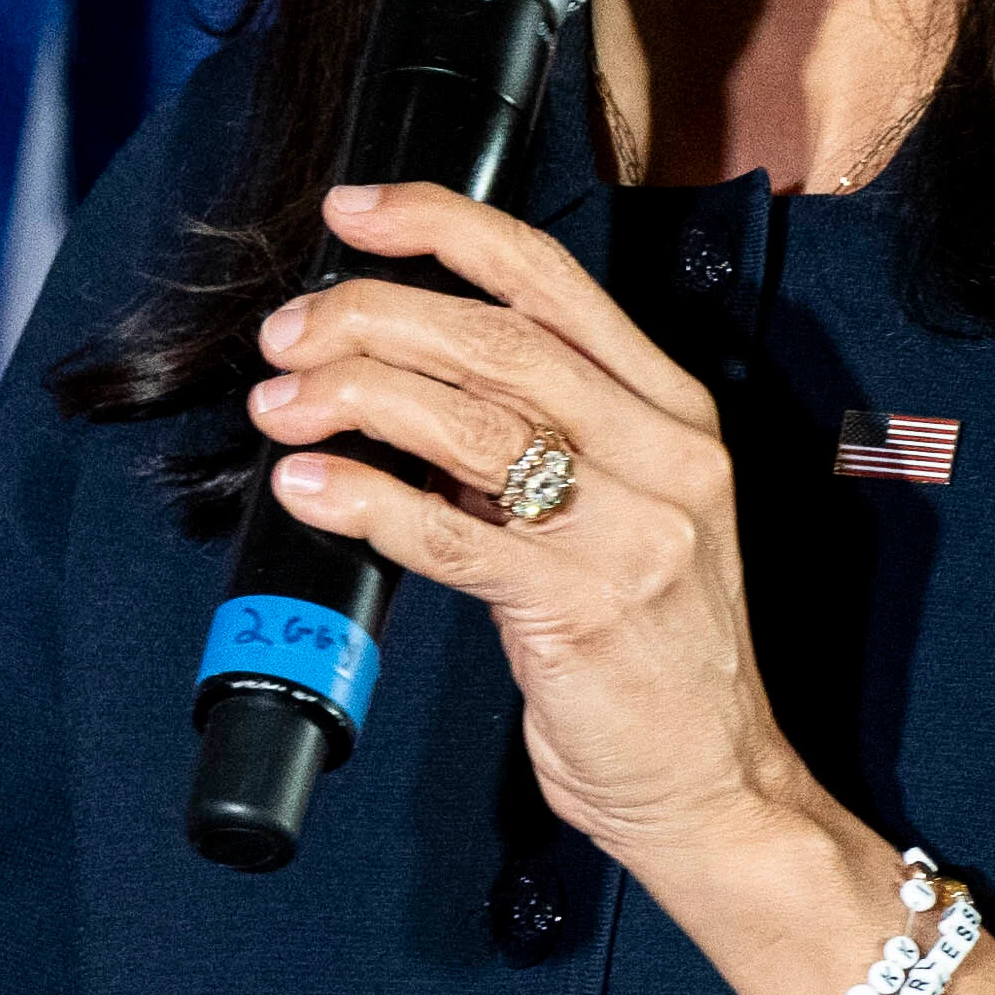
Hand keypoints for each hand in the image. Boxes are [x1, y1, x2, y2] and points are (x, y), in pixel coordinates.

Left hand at [245, 180, 805, 863]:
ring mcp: (634, 531)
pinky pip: (454, 536)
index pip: (551, 280)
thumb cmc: (649, 649)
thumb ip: (532, 442)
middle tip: (289, 332)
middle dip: (375, 317)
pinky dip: (368, 501)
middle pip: (499, 341)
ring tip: (280, 405)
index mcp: (673, 410)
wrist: (713, 781)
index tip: (354, 213)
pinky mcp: (585, 609)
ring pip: (474, 424)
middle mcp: (665, 454)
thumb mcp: (617, 514)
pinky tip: (309, 488)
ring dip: (356, 400)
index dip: (443, 228)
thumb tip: (398, 381)